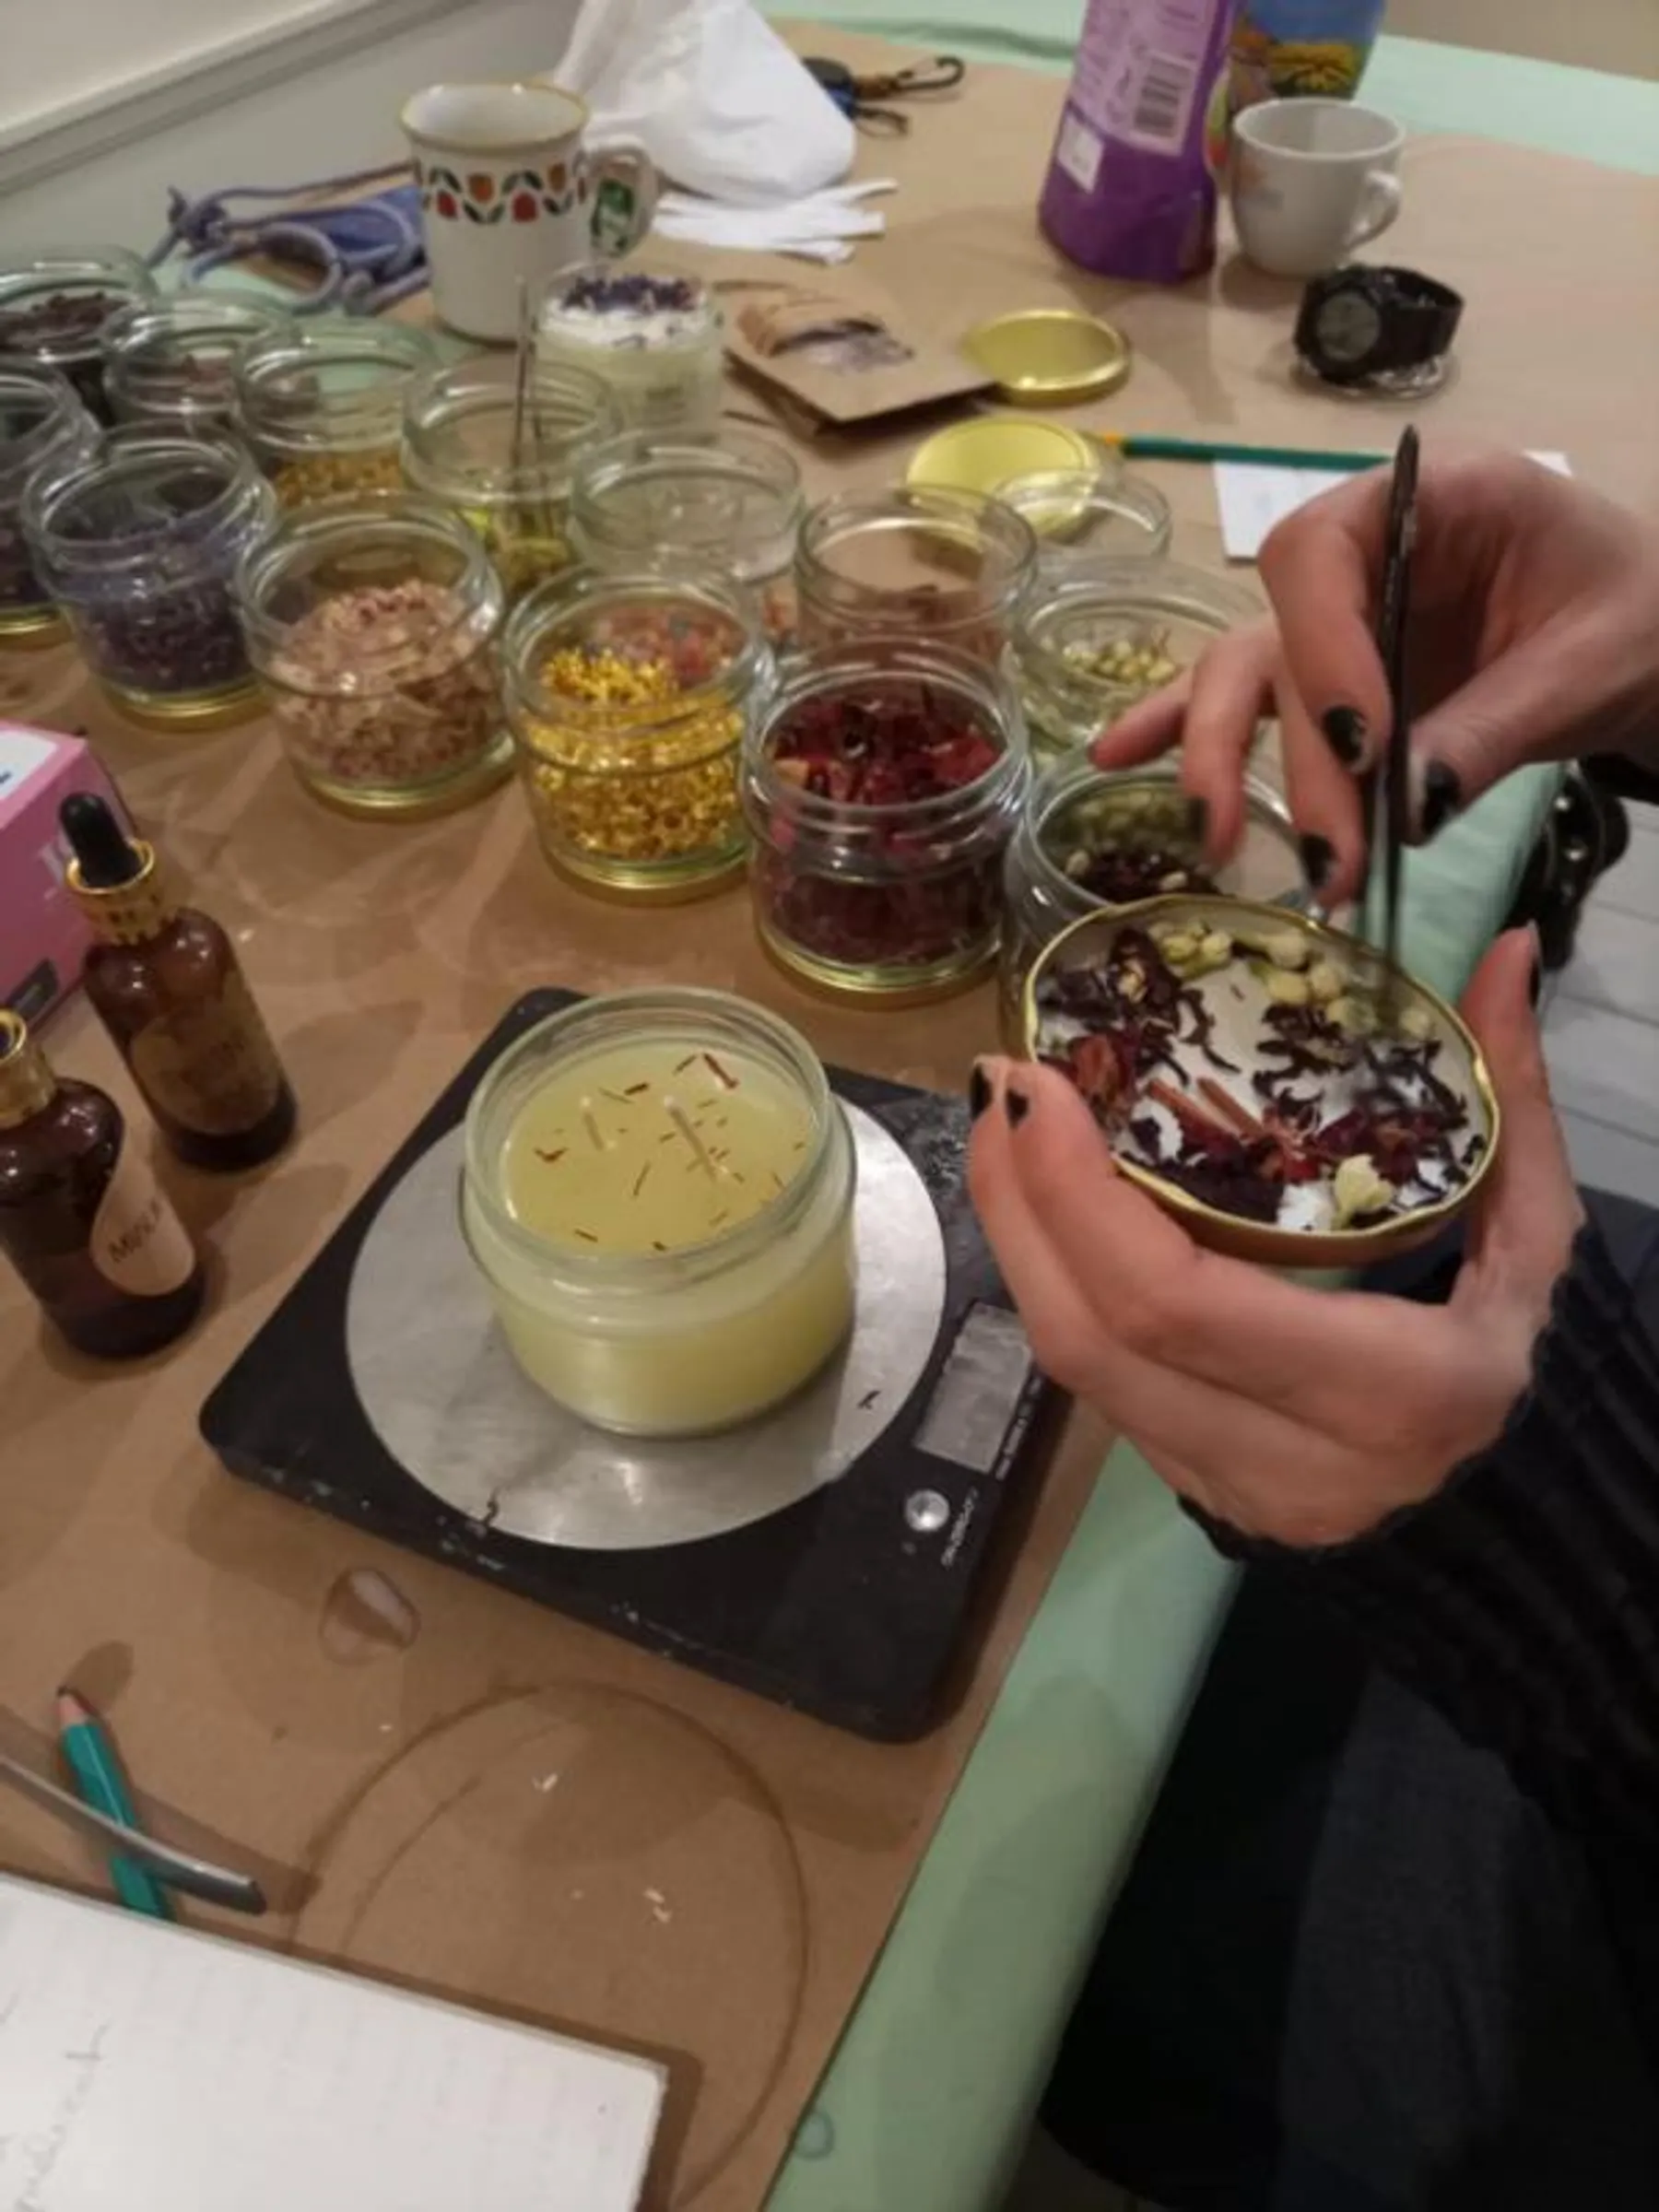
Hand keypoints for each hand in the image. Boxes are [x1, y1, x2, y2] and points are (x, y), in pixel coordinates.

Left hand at [967, 932, 1582, 1548]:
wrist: (1521, 1518)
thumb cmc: (1527, 1356)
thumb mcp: (1540, 1233)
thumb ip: (1512, 1097)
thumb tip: (1505, 948)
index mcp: (1395, 1392)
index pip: (1181, 1304)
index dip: (1077, 1195)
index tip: (1038, 1084)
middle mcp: (1298, 1464)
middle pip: (1096, 1338)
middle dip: (1019, 1203)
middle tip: (1001, 1084)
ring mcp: (1235, 1491)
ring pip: (1075, 1371)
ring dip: (1018, 1241)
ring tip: (1004, 1129)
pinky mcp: (1196, 1492)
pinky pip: (1097, 1386)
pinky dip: (1057, 1286)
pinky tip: (1045, 1206)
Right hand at [1094, 451, 1658, 903]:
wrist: (1648, 636)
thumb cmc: (1635, 620)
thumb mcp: (1590, 665)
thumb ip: (1492, 726)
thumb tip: (1402, 809)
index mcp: (1430, 497)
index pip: (1320, 555)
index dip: (1322, 651)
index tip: (1368, 749)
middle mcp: (1360, 550)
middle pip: (1275, 636)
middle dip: (1289, 750)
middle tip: (1329, 854)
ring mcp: (1337, 619)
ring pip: (1244, 675)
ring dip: (1221, 760)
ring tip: (1216, 840)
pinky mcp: (1331, 681)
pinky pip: (1247, 699)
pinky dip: (1180, 730)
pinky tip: (1116, 759)